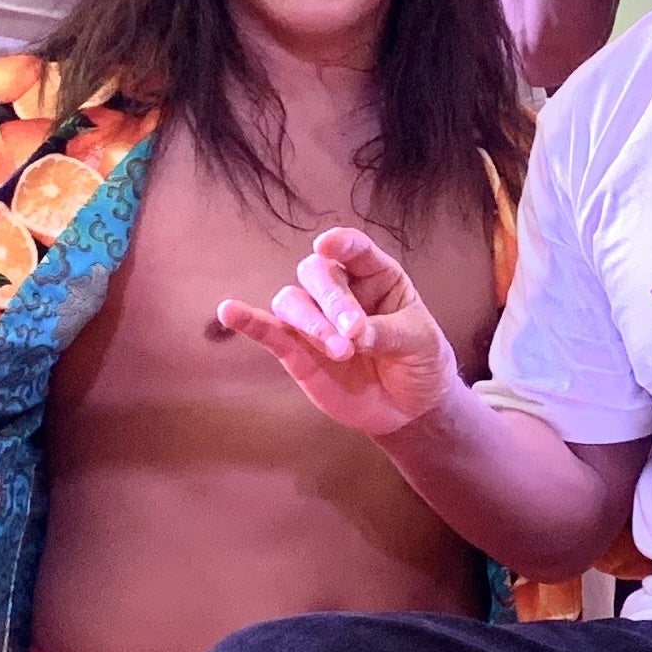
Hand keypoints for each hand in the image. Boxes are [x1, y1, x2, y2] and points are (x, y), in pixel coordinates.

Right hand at [217, 227, 464, 437]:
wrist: (412, 408)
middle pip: (317, 274)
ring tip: (342, 352)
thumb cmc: (421, 362)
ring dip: (310, 322)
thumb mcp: (418, 342)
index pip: (354, 250)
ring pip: (292, 301)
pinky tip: (230, 312)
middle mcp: (341, 292)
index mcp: (377, 277)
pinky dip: (248, 322)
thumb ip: (384, 333)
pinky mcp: (297, 351)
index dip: (341, 243)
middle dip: (331, 299)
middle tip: (353, 332)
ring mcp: (316, 320)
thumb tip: (351, 334)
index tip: (328, 245)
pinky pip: (268, 332)